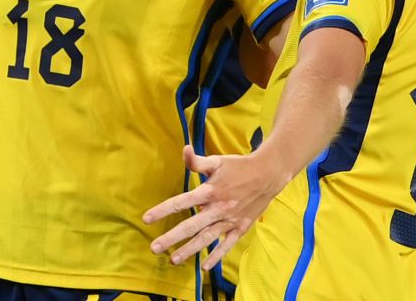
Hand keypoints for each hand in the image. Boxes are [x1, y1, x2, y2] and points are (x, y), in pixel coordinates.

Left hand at [142, 145, 281, 269]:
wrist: (269, 174)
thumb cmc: (239, 166)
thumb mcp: (217, 161)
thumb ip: (197, 161)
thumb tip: (183, 149)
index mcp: (210, 191)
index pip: (181, 202)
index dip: (163, 210)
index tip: (146, 219)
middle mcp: (218, 209)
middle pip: (191, 226)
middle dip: (171, 237)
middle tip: (154, 248)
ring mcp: (230, 220)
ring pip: (206, 238)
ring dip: (189, 250)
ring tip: (173, 259)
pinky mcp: (240, 227)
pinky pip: (227, 244)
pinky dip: (217, 256)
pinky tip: (206, 266)